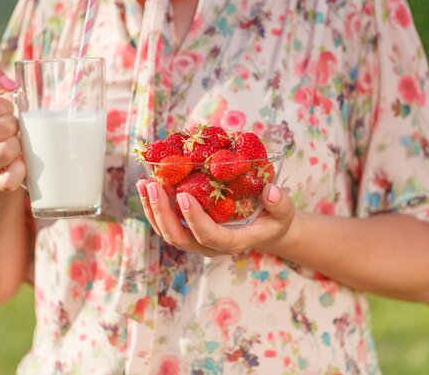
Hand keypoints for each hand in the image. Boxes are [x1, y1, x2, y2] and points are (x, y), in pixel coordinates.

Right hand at [0, 61, 24, 191]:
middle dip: (14, 123)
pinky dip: (20, 169)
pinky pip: (12, 177)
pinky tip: (19, 163)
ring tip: (13, 143)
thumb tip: (8, 84)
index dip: (6, 104)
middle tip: (11, 129)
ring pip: (9, 149)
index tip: (5, 110)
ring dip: (18, 143)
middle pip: (4, 125)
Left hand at [136, 179, 297, 256]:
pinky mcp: (188, 231)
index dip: (194, 219)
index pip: (209, 236)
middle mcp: (209, 245)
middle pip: (179, 237)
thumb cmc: (275, 219)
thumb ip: (279, 203)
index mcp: (232, 242)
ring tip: (143, 183)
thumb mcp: (284, 212)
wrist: (266, 229)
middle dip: (162, 212)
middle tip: (153, 186)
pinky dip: (153, 207)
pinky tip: (146, 185)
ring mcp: (196, 240)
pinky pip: (165, 223)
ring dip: (152, 209)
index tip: (183, 195)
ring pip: (167, 232)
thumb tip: (270, 191)